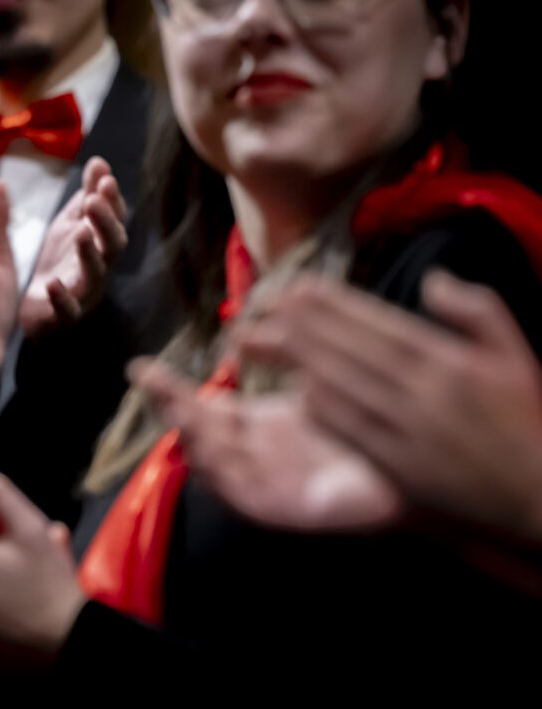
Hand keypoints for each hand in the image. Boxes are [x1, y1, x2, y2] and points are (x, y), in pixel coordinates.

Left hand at [19, 157, 126, 337]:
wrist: (36, 308)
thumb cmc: (60, 262)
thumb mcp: (71, 224)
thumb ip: (87, 197)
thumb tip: (100, 162)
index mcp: (101, 245)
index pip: (115, 220)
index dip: (113, 201)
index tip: (105, 179)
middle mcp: (100, 270)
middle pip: (113, 247)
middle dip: (106, 223)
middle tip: (94, 201)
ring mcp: (84, 295)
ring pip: (95, 276)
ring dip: (90, 254)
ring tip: (81, 233)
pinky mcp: (64, 318)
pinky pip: (68, 311)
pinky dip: (62, 298)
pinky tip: (53, 284)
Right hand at [132, 358, 402, 530]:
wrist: (428, 463)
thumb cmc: (378, 420)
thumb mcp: (323, 375)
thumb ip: (287, 351)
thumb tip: (248, 324)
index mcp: (263, 426)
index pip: (205, 408)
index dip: (171, 392)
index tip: (142, 368)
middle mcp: (260, 457)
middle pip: (200, 436)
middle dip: (172, 409)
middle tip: (149, 380)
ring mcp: (272, 484)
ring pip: (215, 466)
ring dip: (193, 439)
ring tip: (178, 412)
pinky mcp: (290, 510)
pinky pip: (243, 498)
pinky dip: (221, 476)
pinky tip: (209, 451)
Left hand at [236, 272, 541, 541]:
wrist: (541, 493)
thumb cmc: (525, 419)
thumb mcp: (515, 354)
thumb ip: (476, 309)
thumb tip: (432, 279)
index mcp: (451, 361)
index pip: (378, 323)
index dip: (332, 304)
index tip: (296, 286)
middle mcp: (427, 393)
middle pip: (348, 351)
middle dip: (298, 326)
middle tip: (259, 307)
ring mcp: (410, 432)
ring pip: (341, 388)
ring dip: (296, 363)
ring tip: (260, 342)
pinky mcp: (400, 469)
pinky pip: (350, 433)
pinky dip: (321, 410)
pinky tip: (294, 391)